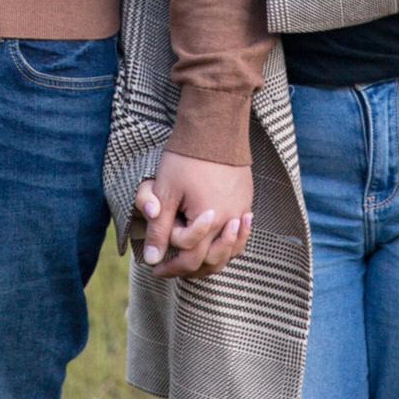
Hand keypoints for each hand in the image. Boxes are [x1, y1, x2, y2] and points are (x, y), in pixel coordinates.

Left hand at [134, 150, 252, 277]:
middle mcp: (230, 221)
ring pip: (229, 252)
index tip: (154, 268)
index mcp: (209, 222)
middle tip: (169, 269)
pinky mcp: (246, 202)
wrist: (215, 128)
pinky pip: (240, 236)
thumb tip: (152, 260)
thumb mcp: (166, 193)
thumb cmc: (186, 159)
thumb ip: (160, 229)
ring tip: (191, 261)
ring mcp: (241, 212)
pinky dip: (227, 245)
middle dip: (188, 269)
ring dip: (209, 261)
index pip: (190, 259)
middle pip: (211, 261)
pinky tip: (215, 242)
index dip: (170, 267)